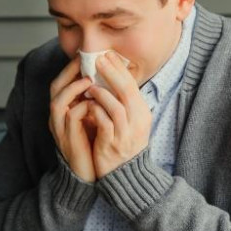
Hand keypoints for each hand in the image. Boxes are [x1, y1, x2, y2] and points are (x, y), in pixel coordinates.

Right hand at [48, 56, 95, 182]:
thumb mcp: (91, 118)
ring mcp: (59, 127)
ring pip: (58, 100)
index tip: (88, 56)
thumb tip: (106, 80)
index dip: (72, 69)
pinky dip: (83, 106)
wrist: (87, 174)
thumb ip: (93, 101)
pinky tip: (95, 101)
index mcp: (62, 111)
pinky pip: (71, 116)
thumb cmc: (92, 144)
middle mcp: (56, 117)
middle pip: (55, 87)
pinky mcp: (67, 137)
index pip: (61, 83)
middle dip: (70, 71)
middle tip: (86, 59)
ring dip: (74, 87)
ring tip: (90, 79)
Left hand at [86, 52, 151, 176]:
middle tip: (98, 59)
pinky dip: (96, 110)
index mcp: (142, 113)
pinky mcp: (113, 144)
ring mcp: (126, 133)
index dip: (119, 69)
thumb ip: (122, 103)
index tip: (107, 55)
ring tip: (90, 83)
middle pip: (127, 91)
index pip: (132, 85)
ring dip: (102, 92)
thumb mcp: (129, 122)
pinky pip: (105, 123)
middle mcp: (138, 121)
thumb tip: (110, 78)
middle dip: (112, 73)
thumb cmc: (122, 144)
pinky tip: (88, 103)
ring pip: (117, 106)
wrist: (124, 175)